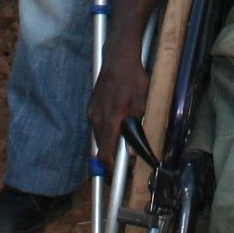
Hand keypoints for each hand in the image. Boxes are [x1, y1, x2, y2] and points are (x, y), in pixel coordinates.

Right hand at [89, 50, 150, 173]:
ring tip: (121, 149)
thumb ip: (135, 129)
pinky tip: (115, 129)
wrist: (119, 56)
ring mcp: (92, 110)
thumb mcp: (142, 104)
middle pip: (100, 147)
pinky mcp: (92, 104)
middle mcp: (97, 117)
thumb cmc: (134, 78)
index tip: (118, 176)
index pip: (106, 153)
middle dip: (110, 159)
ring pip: (98, 136)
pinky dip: (105, 132)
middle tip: (124, 166)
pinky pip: (97, 125)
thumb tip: (133, 153)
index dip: (111, 168)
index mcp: (110, 120)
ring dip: (108, 145)